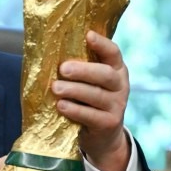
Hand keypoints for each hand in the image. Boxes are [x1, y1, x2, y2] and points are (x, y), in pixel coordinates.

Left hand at [54, 31, 130, 170]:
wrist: (104, 135)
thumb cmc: (90, 100)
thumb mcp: (91, 82)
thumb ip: (80, 68)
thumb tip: (50, 51)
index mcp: (117, 69)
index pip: (113, 53)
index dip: (102, 44)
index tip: (88, 35)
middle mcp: (121, 85)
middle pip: (106, 74)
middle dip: (84, 70)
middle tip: (63, 69)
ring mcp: (117, 106)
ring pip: (97, 95)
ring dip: (74, 90)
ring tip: (56, 88)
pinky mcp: (110, 124)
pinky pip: (92, 116)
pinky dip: (75, 110)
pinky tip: (61, 106)